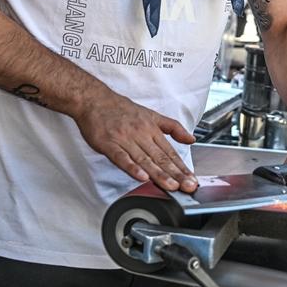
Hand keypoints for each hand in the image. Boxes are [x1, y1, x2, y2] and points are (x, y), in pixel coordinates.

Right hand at [74, 92, 197, 192]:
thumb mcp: (152, 115)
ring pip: (144, 159)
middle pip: (161, 157)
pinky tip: (142, 177)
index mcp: (151, 129)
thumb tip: (191, 139)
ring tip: (171, 187)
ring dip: (159, 174)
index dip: (182, 168)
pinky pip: (122, 157)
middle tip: (188, 187)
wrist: (95, 100)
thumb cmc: (121, 109)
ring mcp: (125, 139)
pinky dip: (132, 168)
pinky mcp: (109, 144)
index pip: (170, 152)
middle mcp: (141, 134)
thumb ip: (172, 128)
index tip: (192, 180)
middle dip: (176, 174)